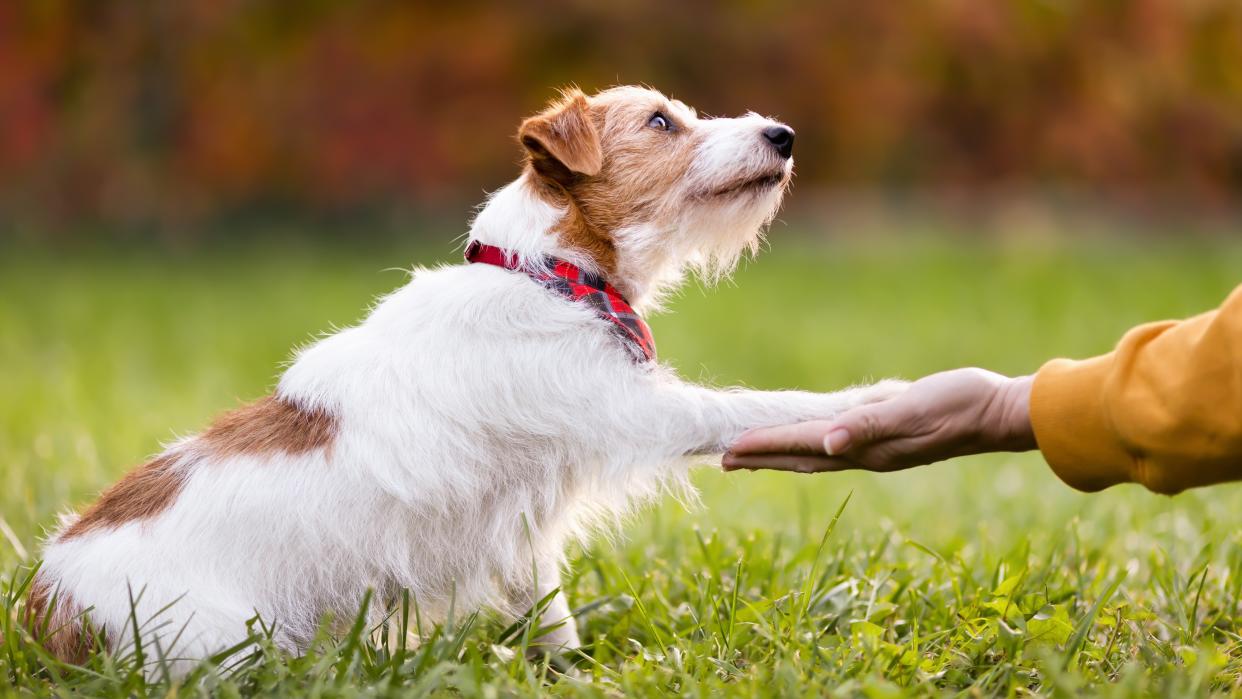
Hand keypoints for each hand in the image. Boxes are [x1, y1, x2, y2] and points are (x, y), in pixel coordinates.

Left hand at [721, 368, 1035, 472]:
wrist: (1001, 412)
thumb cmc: (959, 404)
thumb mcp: (910, 408)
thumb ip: (868, 425)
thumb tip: (828, 442)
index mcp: (866, 446)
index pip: (801, 446)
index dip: (763, 448)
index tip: (727, 450)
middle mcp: (866, 453)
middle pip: (801, 458)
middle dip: (762, 458)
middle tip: (723, 459)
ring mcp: (879, 448)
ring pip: (817, 453)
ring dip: (783, 453)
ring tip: (755, 453)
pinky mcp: (891, 438)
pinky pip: (839, 442)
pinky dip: (814, 441)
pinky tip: (811, 437)